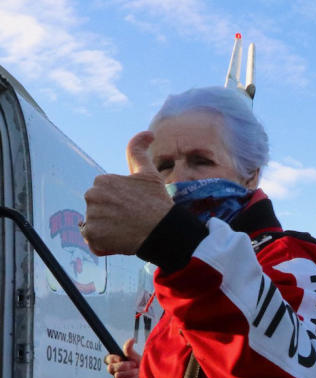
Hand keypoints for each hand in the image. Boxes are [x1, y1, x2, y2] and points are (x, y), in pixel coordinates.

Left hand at [82, 131, 172, 255]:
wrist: (163, 231)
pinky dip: (105, 244)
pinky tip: (121, 241)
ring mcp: (90, 217)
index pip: (105, 195)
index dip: (120, 202)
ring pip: (96, 226)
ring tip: (127, 231)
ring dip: (108, 231)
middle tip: (131, 220)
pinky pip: (94, 242)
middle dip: (111, 216)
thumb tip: (148, 133)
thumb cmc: (157, 202)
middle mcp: (91, 196)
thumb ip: (139, 151)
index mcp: (102, 180)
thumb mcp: (148, 174)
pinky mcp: (92, 236)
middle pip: (98, 210)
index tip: (134, 206)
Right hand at [105, 338, 142, 377]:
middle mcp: (116, 373)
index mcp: (118, 364)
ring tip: (139, 372)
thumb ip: (131, 350)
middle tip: (133, 365)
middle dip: (122, 365)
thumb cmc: (144, 369)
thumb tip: (131, 339)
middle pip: (110, 368)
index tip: (121, 358)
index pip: (107, 359)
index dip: (112, 358)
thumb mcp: (137, 358)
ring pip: (118, 376)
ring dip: (130, 373)